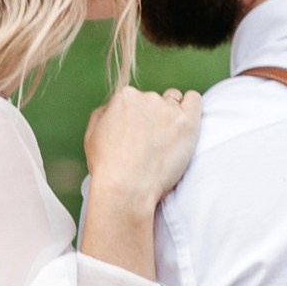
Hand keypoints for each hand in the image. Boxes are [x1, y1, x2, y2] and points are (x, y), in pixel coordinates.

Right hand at [83, 84, 202, 215]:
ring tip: (167, 143)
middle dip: (156, 118)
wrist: (126, 188)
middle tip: (153, 144)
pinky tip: (185, 125)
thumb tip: (112, 108)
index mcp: (124, 97)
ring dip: (172, 117)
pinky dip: (191, 108)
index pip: (137, 98)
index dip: (138, 118)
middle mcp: (146, 97)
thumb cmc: (107, 168)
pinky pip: (194, 101)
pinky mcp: (186, 122)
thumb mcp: (92, 135)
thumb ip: (103, 114)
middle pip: (157, 100)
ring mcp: (167, 109)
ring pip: (175, 102)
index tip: (139, 136)